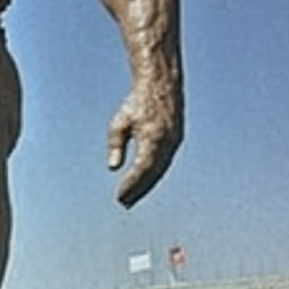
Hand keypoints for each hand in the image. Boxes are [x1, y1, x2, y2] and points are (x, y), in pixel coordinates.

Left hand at [106, 79, 182, 207]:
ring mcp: (174, 143)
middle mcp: (167, 144)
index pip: (141, 169)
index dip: (131, 185)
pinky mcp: (175, 141)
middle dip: (138, 190)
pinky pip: (164, 163)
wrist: (160, 85)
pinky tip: (143, 181)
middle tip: (123, 203)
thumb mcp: (120, 123)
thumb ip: (116, 145)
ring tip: (131, 197)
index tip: (119, 196)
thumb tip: (113, 167)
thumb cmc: (137, 103)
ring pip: (159, 170)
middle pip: (152, 174)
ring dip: (146, 185)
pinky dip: (153, 174)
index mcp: (153, 139)